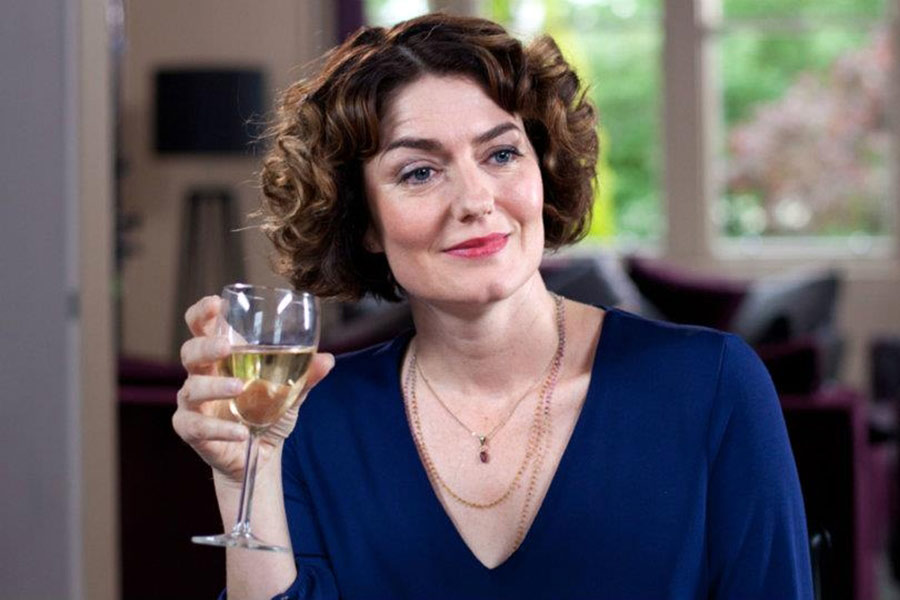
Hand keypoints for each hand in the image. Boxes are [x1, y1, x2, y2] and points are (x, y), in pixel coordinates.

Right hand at [171, 295, 333, 484]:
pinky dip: (220, 429)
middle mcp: (201, 375)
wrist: (260, 454)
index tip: (217, 303)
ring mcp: (193, 403)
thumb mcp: (290, 392)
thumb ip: (305, 375)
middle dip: (205, 346)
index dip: (203, 313)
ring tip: (239, 388)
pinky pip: (197, 426)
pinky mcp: (191, 430)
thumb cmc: (268, 412)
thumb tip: (328, 359)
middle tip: (226, 347)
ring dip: (214, 386)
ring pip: (191, 389)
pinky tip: (240, 431)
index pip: (201, 327)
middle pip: (190, 351)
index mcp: (221, 357)